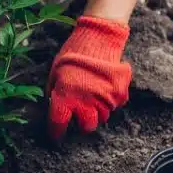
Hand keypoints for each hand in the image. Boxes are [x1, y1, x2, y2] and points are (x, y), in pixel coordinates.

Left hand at [47, 16, 131, 139]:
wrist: (98, 37)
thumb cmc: (72, 54)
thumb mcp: (55, 72)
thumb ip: (54, 91)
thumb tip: (53, 105)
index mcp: (65, 97)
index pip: (58, 124)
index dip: (56, 132)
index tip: (56, 136)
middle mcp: (86, 102)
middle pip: (87, 126)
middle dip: (83, 123)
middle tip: (80, 114)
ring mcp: (105, 99)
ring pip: (102, 117)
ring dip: (97, 111)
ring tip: (93, 97)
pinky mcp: (119, 93)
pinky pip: (115, 105)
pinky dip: (110, 101)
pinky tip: (104, 88)